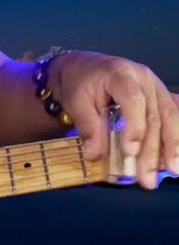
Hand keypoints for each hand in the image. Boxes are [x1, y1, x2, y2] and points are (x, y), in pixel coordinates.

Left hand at [51, 51, 178, 188]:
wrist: (83, 68)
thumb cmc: (78, 82)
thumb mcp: (75, 101)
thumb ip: (87, 127)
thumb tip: (95, 155)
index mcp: (121, 74)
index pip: (133, 101)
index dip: (135, 128)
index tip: (129, 152)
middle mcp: (145, 79)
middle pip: (154, 116)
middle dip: (152, 150)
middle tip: (147, 177)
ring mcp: (156, 88)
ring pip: (169, 118)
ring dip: (171, 148)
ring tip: (171, 171)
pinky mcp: (161, 98)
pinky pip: (172, 118)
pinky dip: (174, 139)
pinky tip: (174, 158)